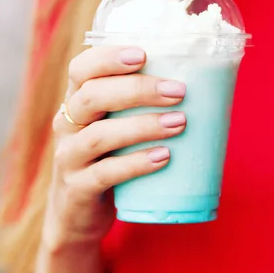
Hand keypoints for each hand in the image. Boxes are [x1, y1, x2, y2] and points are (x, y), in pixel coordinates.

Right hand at [45, 46, 186, 250]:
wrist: (79, 218)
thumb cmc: (110, 161)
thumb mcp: (117, 129)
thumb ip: (142, 107)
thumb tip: (206, 86)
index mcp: (77, 102)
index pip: (81, 69)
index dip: (108, 58)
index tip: (143, 54)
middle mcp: (67, 125)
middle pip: (91, 96)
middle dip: (137, 89)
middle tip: (178, 91)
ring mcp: (69, 158)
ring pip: (99, 136)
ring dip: (143, 126)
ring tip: (180, 122)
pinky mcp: (77, 189)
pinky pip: (105, 173)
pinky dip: (136, 163)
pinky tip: (163, 157)